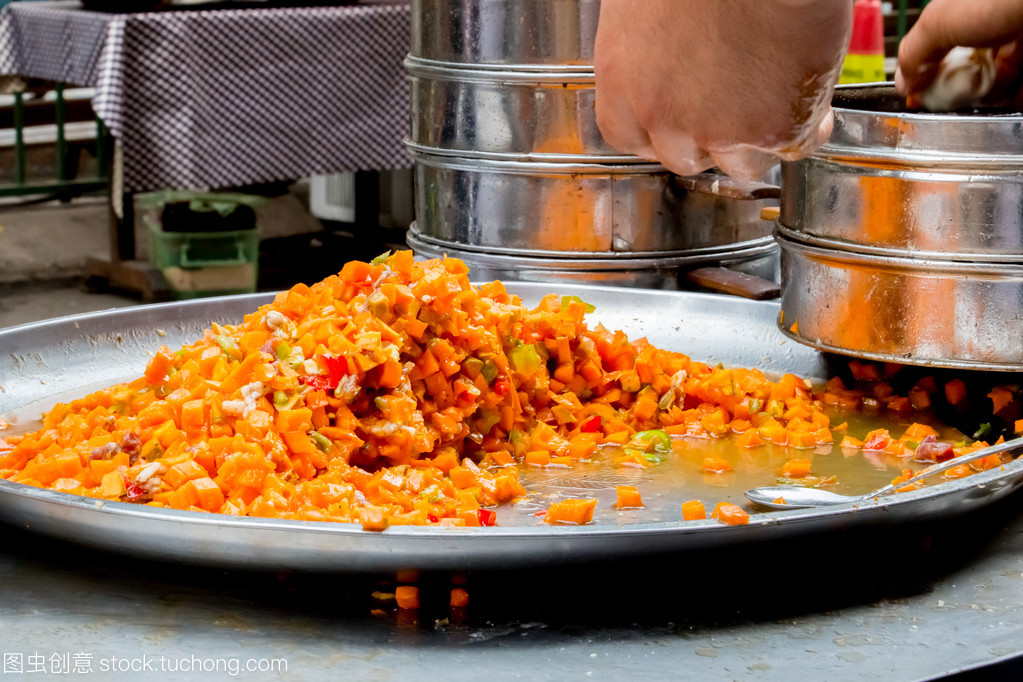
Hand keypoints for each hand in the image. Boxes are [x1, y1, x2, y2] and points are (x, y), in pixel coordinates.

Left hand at [593, 0, 850, 179]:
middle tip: (734, 105)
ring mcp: (717, 129)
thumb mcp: (645, 6)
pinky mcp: (773, 128)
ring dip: (758, 142)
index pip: (630, 138)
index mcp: (622, 83)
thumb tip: (667, 67)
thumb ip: (650, 53)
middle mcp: (661, 115)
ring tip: (775, 99)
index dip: (662, 131)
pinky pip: (797, 146)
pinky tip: (810, 95)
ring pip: (741, 164)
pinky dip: (810, 125)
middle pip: (685, 159)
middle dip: (710, 139)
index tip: (680, 120)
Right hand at [895, 0, 1022, 108]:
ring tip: (989, 92)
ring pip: (997, 80)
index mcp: (965, 10)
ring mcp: (1018, 40)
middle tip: (956, 94)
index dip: (928, 73)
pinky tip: (1011, 95)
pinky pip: (1020, 89)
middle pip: (967, 67)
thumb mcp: (938, 23)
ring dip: (988, 94)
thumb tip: (904, 82)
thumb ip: (914, 52)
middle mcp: (994, 22)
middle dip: (959, 86)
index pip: (939, 47)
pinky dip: (1015, 98)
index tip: (920, 95)